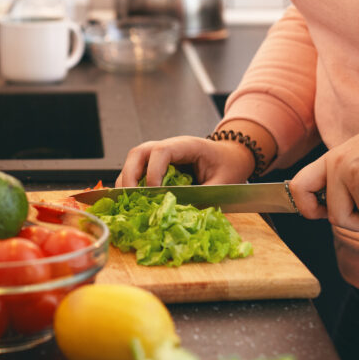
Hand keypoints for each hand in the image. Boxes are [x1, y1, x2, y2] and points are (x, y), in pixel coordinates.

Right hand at [116, 120, 275, 186]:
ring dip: (126, 180)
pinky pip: (137, 171)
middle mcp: (168, 147)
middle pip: (138, 153)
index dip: (153, 172)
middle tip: (128, 197)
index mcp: (186, 145)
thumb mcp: (223, 182)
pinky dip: (131, 185)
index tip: (154, 192)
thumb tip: (182, 214)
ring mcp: (160, 155)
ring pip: (133, 162)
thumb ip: (204, 196)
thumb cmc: (229, 165)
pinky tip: (132, 201)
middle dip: (130, 175)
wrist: (232, 157)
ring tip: (126, 202)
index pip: (161, 152)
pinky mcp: (157, 166)